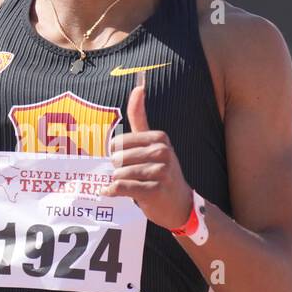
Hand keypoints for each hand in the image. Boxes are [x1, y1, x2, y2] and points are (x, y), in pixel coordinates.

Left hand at [100, 70, 193, 229]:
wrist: (179, 204)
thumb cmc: (161, 172)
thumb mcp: (153, 143)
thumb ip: (140, 117)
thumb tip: (138, 87)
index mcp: (159, 138)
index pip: (119, 142)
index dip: (116, 154)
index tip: (128, 161)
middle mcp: (162, 152)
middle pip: (117, 158)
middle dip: (118, 169)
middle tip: (131, 176)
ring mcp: (160, 172)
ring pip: (118, 173)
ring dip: (117, 182)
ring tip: (130, 185)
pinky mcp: (154, 190)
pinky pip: (121, 187)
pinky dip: (112, 192)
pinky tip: (113, 193)